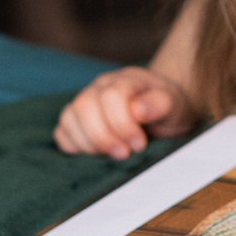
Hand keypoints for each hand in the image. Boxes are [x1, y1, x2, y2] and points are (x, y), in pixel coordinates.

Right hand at [54, 67, 196, 159]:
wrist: (162, 109)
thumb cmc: (167, 107)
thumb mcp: (173, 104)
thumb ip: (159, 104)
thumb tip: (137, 110)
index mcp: (124, 80)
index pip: (111, 96)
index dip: (123, 125)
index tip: (140, 144)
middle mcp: (99, 87)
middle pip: (84, 106)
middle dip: (103, 137)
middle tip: (124, 154)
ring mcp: (85, 102)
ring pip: (69, 119)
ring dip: (89, 144)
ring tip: (113, 155)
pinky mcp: (76, 121)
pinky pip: (62, 133)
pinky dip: (75, 147)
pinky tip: (97, 154)